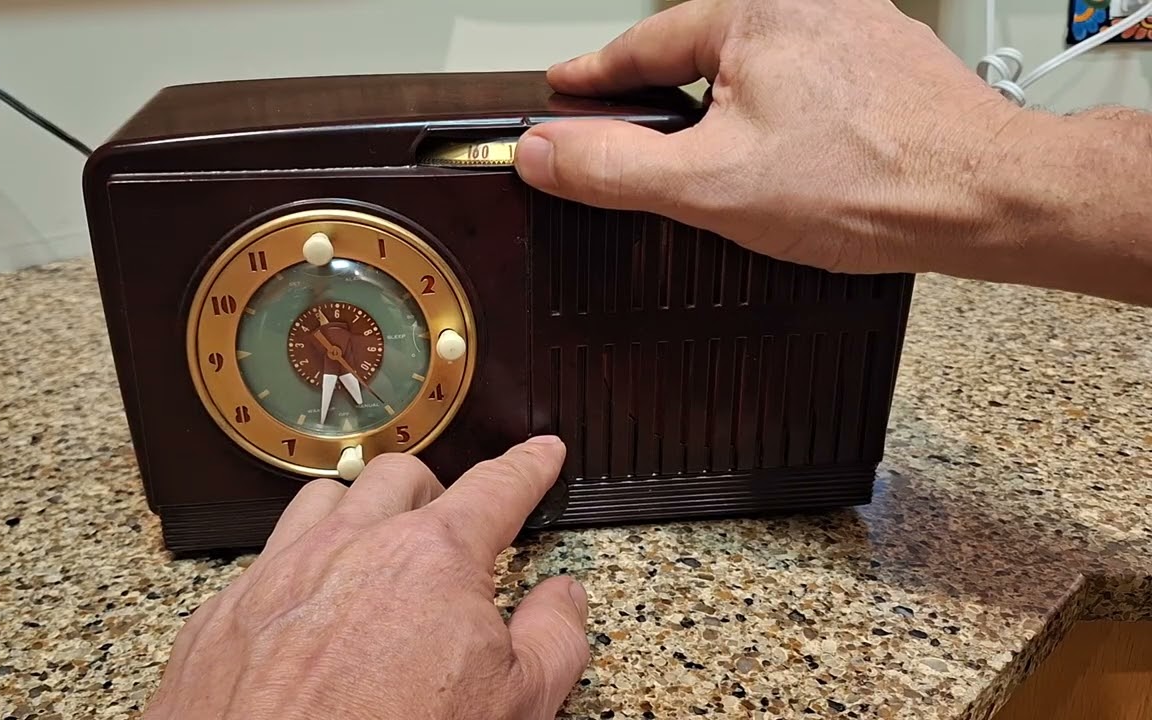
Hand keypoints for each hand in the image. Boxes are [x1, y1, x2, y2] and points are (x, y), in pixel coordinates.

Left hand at [143, 437, 588, 719]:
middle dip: (435, 490)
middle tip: (450, 528)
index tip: (538, 454)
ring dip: (361, 511)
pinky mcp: (226, 612)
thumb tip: (563, 598)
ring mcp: (281, 573)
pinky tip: (310, 605)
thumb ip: (554, 638)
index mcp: (432, 559)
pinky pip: (269, 555)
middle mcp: (351, 546)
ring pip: (327, 499)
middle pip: (402, 476)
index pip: (495, 488)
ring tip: (376, 549)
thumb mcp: (518, 707)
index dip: (526, 466)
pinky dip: (301, 563)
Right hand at [515, 0, 1051, 279]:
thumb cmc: (872, 183)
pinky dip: (779, 115)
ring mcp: (855, 30)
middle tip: (630, 134)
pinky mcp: (887, 63)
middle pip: (700, 51)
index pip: (642, 42)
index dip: (593, 76)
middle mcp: (810, 5)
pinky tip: (785, 156)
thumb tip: (545, 152)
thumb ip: (613, 168)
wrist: (985, 199)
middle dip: (662, 95)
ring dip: (725, 107)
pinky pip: (806, 81)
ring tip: (712, 157)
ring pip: (756, 67)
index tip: (564, 90)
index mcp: (755, 13)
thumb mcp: (710, 186)